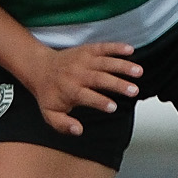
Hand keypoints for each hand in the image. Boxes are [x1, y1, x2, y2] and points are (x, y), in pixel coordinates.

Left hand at [19, 41, 139, 135]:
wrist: (39, 67)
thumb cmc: (48, 93)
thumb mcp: (50, 114)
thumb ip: (63, 125)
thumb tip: (78, 130)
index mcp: (69, 90)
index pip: (86, 96)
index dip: (100, 102)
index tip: (113, 107)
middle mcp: (77, 74)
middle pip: (99, 79)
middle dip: (117, 84)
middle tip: (134, 91)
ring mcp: (83, 60)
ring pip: (105, 62)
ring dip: (122, 66)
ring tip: (138, 72)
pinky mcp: (87, 50)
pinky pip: (103, 47)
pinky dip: (117, 47)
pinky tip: (131, 50)